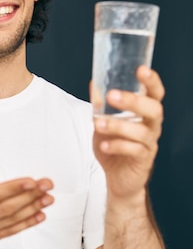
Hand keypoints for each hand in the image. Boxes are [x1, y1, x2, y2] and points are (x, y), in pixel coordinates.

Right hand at [0, 153, 53, 248]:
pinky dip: (27, 223)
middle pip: (7, 207)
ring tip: (48, 198)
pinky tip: (40, 215)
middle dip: (30, 196)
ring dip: (32, 208)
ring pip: (12, 219)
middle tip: (47, 186)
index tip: (31, 182)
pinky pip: (11, 231)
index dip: (13, 189)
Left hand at [91, 66, 164, 199]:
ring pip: (142, 132)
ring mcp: (149, 144)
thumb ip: (100, 105)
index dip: (151, 81)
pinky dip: (118, 146)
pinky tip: (104, 145)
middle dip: (134, 101)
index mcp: (145, 113)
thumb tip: (93, 83)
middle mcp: (151, 126)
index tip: (141, 69)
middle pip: (154, 109)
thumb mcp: (102, 122)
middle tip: (112, 96)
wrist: (117, 178)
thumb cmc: (113, 146)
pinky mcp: (143, 160)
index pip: (155, 93)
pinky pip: (135, 151)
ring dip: (118, 125)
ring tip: (98, 124)